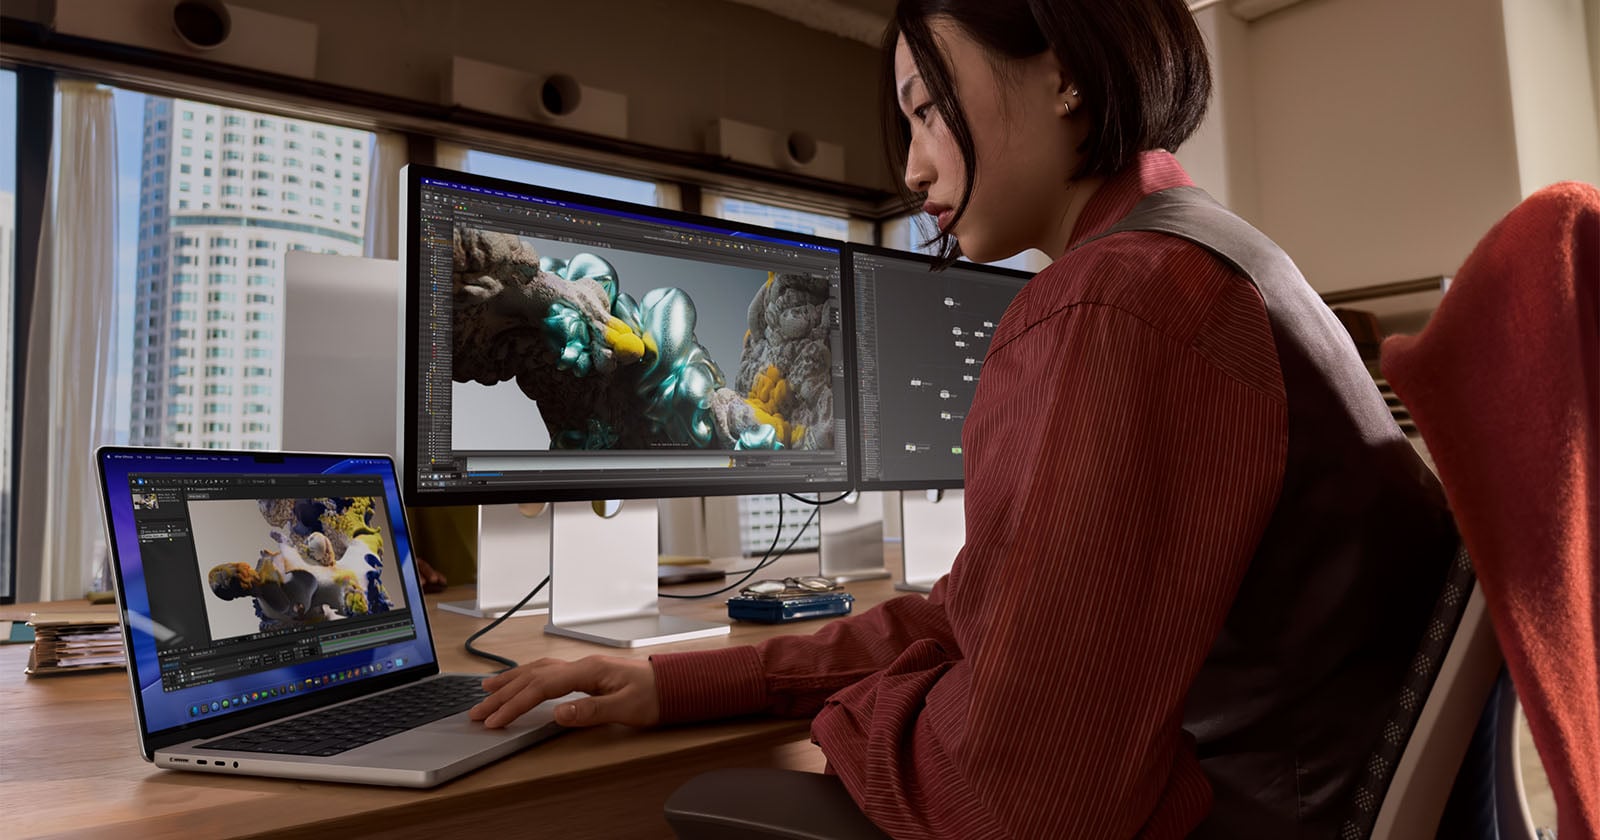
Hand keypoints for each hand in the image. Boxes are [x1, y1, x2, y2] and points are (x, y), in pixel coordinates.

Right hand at [470, 655, 660, 729]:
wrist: (676, 683)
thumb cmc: (656, 695)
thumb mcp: (626, 708)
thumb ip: (590, 711)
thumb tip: (557, 713)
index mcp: (588, 671)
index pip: (541, 687)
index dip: (514, 703)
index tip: (494, 719)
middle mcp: (581, 664)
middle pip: (532, 676)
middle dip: (502, 693)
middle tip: (476, 710)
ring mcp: (583, 666)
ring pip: (537, 670)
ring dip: (510, 681)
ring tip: (485, 690)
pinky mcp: (586, 673)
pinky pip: (548, 671)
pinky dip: (527, 676)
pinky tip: (519, 681)